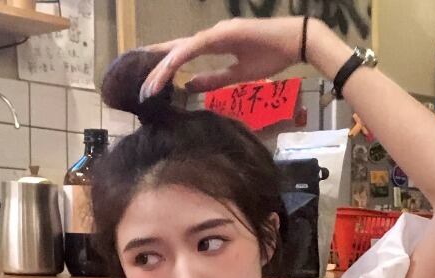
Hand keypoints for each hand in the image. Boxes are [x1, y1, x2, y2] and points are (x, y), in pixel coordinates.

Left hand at [140, 16, 316, 100]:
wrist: (295, 43)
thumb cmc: (272, 57)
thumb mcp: (239, 74)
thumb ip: (214, 79)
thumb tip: (190, 85)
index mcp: (214, 45)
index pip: (183, 56)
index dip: (165, 67)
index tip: (150, 83)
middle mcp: (210, 35)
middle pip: (176, 51)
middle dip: (156, 68)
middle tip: (140, 87)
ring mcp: (215, 32)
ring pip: (181, 49)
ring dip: (163, 68)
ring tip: (148, 86)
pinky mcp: (222, 34)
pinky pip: (195, 47)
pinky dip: (180, 58)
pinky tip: (168, 69)